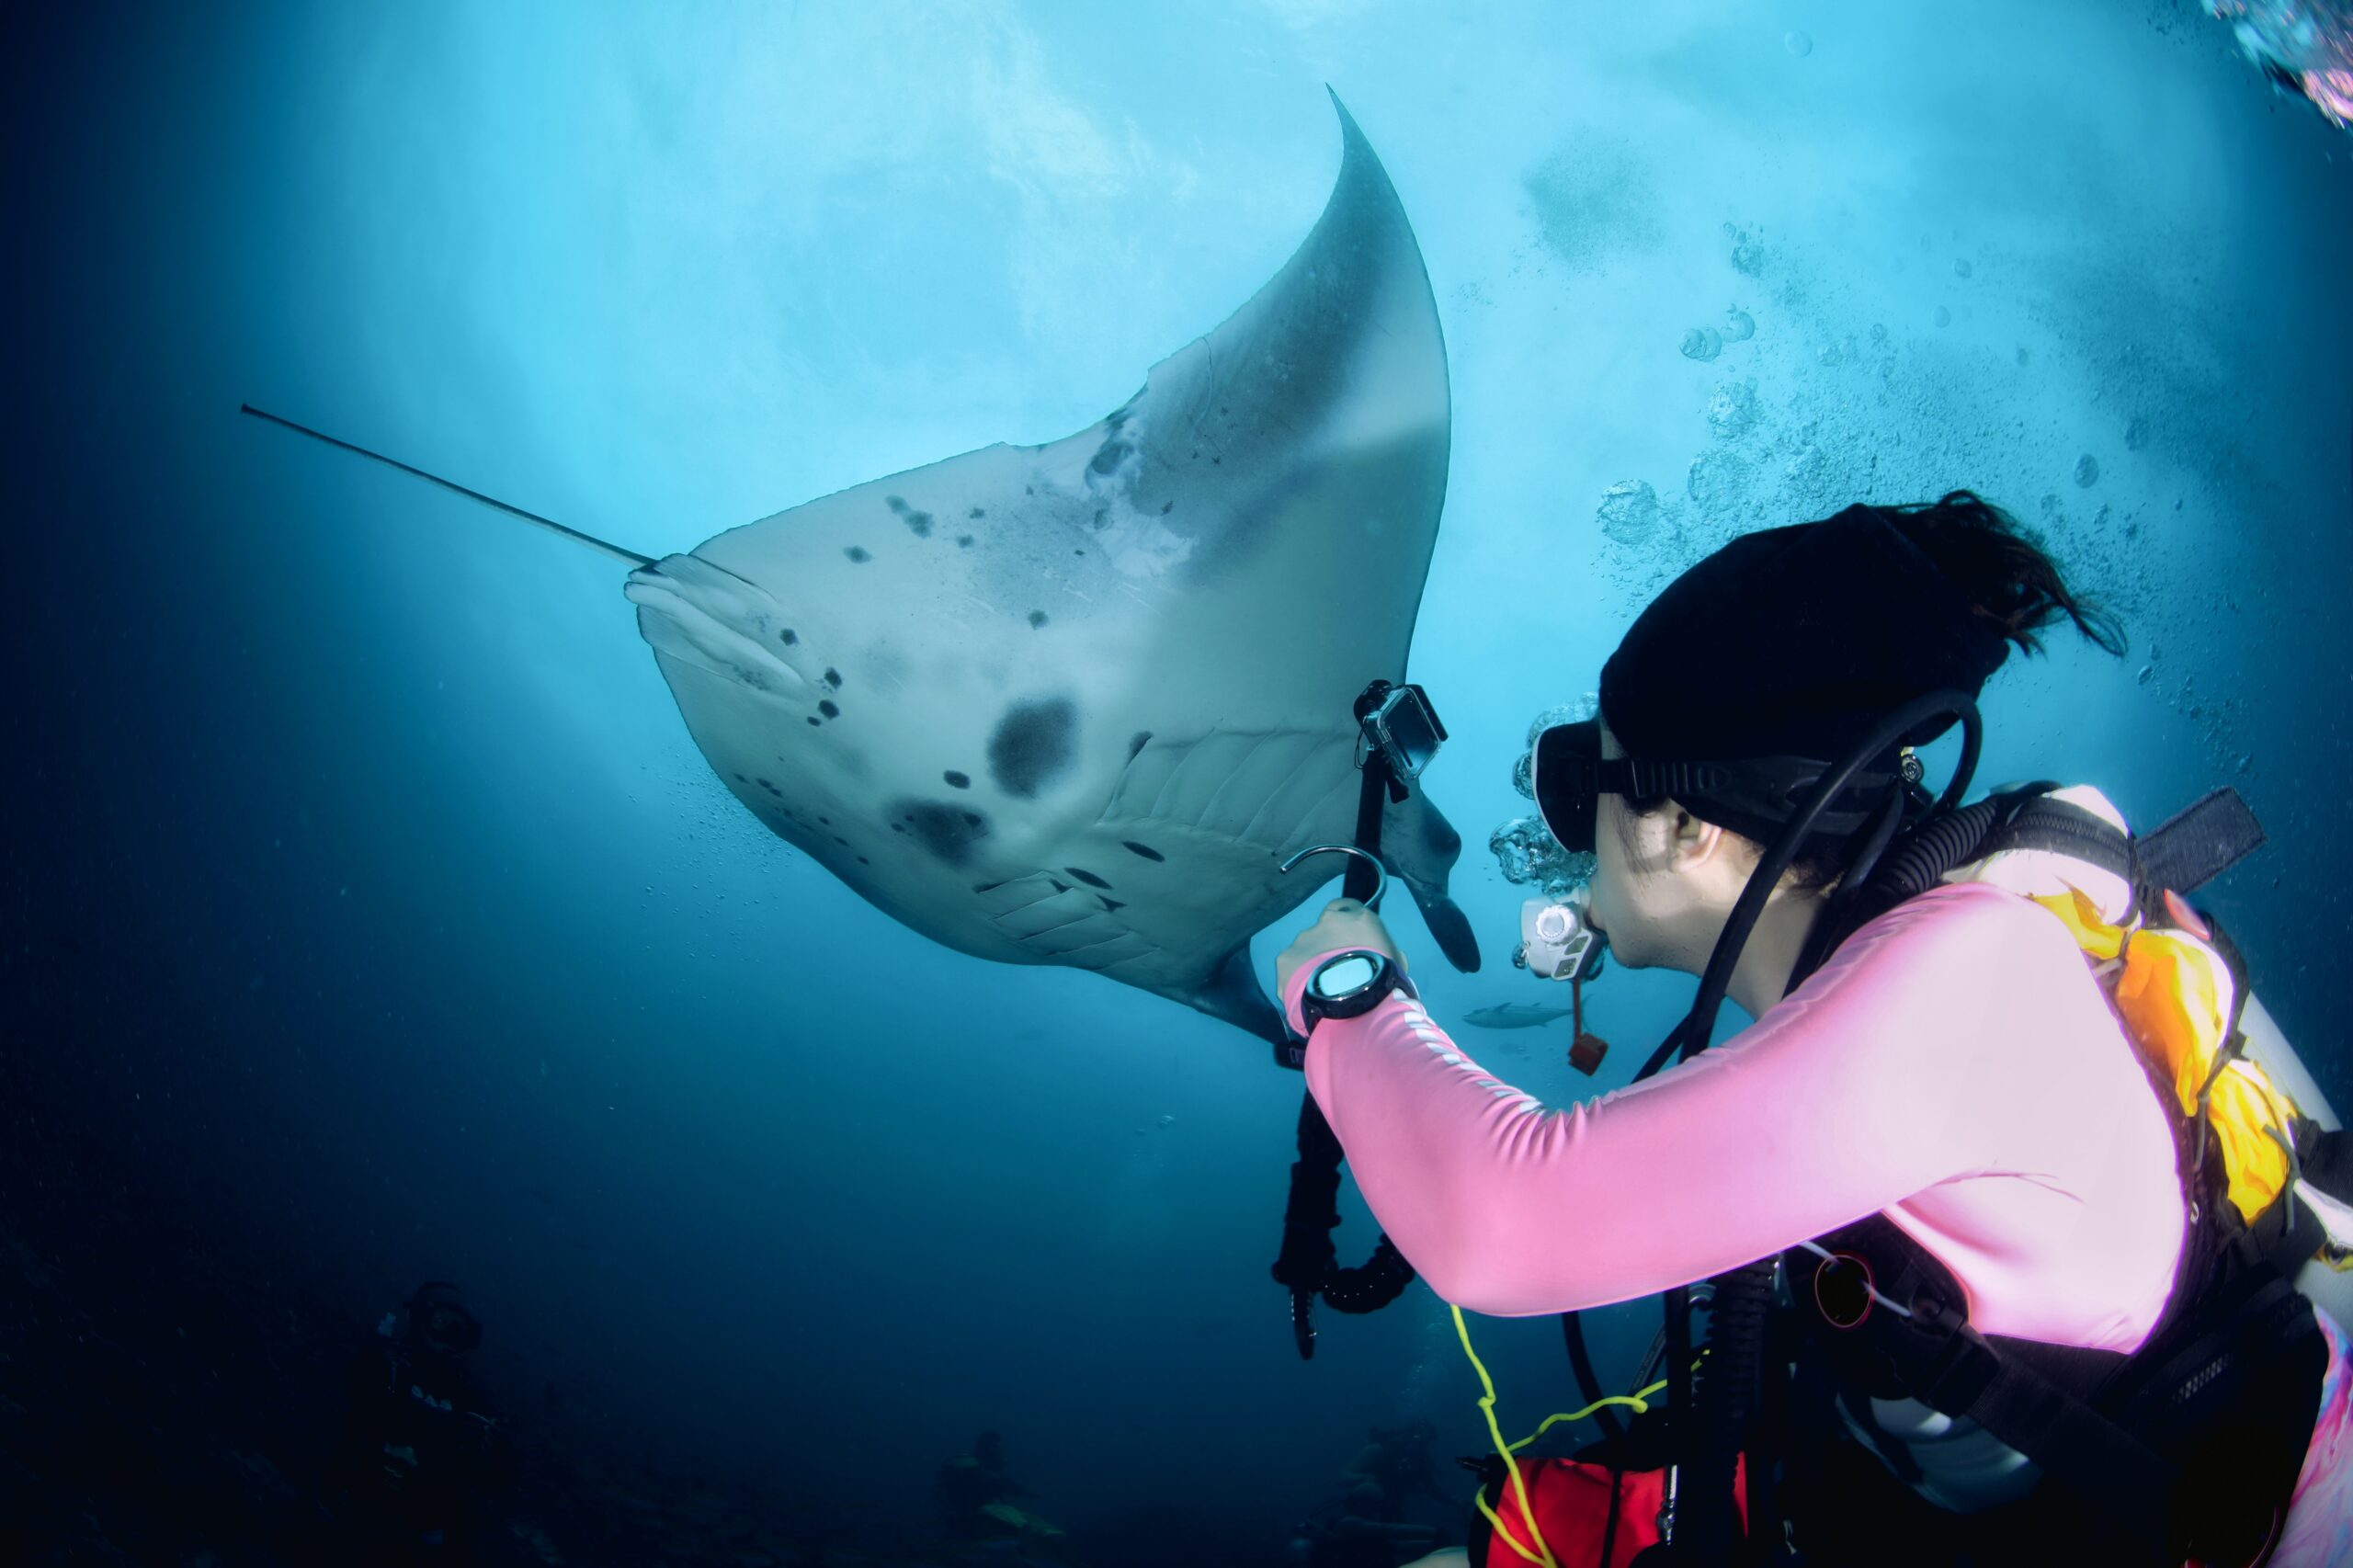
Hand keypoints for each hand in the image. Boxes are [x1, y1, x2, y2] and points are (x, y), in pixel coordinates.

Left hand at [1275, 898, 1404, 996]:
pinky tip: (1305, 994)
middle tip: (1335, 970)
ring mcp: (1303, 939)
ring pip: (1306, 949)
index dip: (1345, 921)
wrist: (1352, 1002)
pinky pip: (1291, 967)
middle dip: (1327, 947)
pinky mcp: (1285, 958)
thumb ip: (1382, 951)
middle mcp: (1327, 922)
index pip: (1347, 907)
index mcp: (1358, 918)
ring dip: (1311, 963)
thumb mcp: (1396, 963)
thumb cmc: (1382, 980)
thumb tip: (1377, 956)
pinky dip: (1297, 978)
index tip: (1347, 937)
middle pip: (1324, 930)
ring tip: (1320, 987)